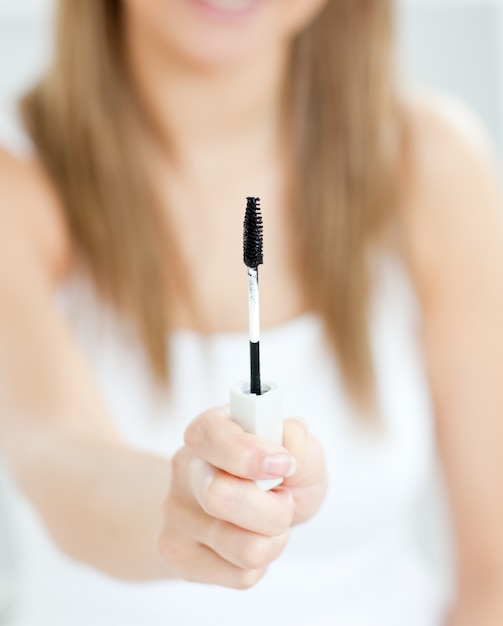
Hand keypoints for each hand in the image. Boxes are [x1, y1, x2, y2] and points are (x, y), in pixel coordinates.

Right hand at [158, 407, 326, 588]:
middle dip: (273, 509)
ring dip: (274, 539)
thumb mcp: (302, 450)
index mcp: (210, 429)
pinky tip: (251, 540)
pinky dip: (262, 564)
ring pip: (241, 547)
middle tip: (283, 499)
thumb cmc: (279, 475)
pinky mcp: (178, 555)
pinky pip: (240, 575)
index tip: (283, 465)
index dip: (249, 453)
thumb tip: (287, 444)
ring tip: (270, 522)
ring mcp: (175, 513)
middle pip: (218, 497)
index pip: (210, 436)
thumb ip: (298, 441)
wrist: (257, 513)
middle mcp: (185, 467)